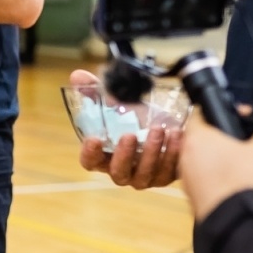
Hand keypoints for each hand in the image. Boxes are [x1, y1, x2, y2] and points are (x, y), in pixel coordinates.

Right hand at [73, 69, 183, 188]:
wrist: (167, 123)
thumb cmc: (138, 117)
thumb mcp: (118, 103)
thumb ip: (96, 91)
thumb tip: (77, 76)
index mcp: (105, 155)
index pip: (90, 162)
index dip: (90, 153)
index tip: (94, 138)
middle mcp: (123, 170)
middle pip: (118, 173)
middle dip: (124, 155)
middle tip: (130, 135)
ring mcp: (144, 176)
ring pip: (144, 175)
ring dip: (151, 152)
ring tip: (158, 129)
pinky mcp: (165, 175)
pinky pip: (167, 171)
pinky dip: (172, 153)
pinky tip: (175, 134)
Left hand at [181, 113, 252, 220]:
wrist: (240, 226)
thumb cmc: (247, 182)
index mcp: (197, 140)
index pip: (201, 115)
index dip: (223, 112)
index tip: (240, 116)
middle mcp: (187, 162)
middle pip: (217, 147)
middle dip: (245, 152)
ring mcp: (192, 186)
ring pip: (225, 172)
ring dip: (249, 176)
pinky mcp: (201, 206)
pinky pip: (225, 193)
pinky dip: (243, 194)